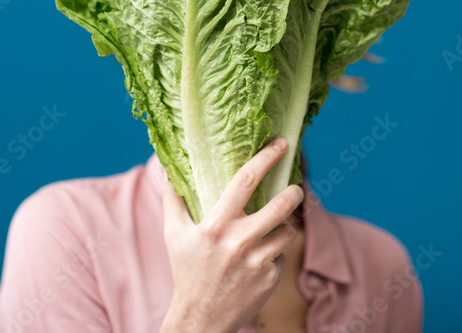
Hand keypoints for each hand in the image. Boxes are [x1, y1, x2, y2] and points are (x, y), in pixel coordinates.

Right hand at [159, 138, 304, 332]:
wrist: (201, 319)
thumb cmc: (186, 271)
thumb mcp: (173, 234)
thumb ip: (173, 199)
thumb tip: (166, 169)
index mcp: (216, 225)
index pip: (246, 181)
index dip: (266, 158)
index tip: (280, 145)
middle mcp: (239, 241)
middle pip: (281, 205)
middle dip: (294, 192)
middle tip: (296, 188)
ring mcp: (258, 261)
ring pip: (288, 230)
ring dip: (284, 226)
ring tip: (272, 228)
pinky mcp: (271, 278)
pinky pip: (282, 255)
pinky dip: (274, 253)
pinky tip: (258, 260)